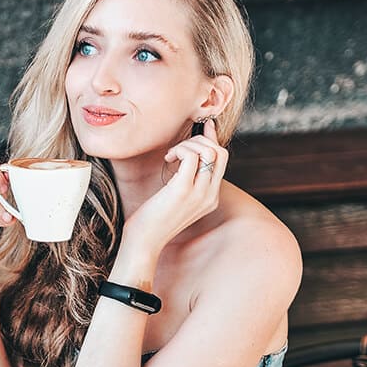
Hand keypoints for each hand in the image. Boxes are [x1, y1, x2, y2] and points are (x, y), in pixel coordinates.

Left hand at [125, 119, 227, 251]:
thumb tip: (187, 155)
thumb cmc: (154, 219)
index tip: (204, 125)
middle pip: (221, 153)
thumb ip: (186, 180)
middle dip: (200, 140)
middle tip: (179, 148)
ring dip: (188, 144)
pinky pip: (191, 156)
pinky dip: (179, 150)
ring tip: (171, 155)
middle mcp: (210, 196)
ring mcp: (199, 194)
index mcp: (211, 198)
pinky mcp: (183, 191)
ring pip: (209, 151)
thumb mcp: (176, 198)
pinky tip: (168, 159)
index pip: (222, 160)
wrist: (144, 242)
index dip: (213, 139)